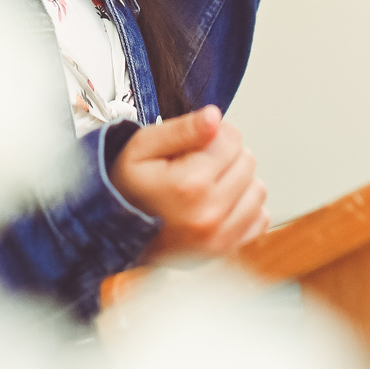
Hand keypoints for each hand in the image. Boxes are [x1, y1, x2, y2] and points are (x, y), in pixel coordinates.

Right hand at [109, 105, 270, 261]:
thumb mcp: (142, 147)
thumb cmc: (124, 190)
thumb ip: (181, 129)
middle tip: (195, 163)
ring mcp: (219, 237)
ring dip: (237, 181)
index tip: (195, 142)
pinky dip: (243, 208)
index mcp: (190, 185)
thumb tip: (214, 118)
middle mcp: (210, 214)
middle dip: (225, 155)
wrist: (110, 234)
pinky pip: (259, 220)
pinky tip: (218, 203)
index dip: (213, 133)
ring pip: (257, 189)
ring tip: (207, 183)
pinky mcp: (224, 250)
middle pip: (247, 161)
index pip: (231, 138)